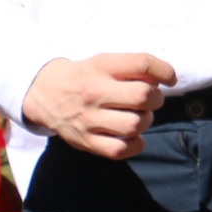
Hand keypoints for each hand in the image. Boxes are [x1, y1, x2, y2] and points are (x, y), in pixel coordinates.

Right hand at [23, 52, 177, 159]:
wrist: (43, 93)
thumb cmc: (86, 76)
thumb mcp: (104, 61)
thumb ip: (132, 68)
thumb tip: (164, 80)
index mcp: (101, 67)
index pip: (143, 64)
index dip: (165, 71)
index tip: (168, 80)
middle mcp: (94, 92)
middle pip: (143, 96)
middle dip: (156, 98)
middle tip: (150, 99)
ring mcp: (88, 118)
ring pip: (135, 124)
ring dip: (146, 121)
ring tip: (139, 116)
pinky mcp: (85, 141)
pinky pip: (119, 150)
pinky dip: (134, 145)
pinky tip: (133, 137)